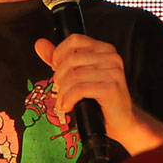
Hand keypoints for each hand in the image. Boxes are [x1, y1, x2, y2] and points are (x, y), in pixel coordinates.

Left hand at [33, 34, 162, 156]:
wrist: (122, 122)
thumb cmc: (100, 99)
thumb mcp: (78, 76)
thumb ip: (60, 59)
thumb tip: (40, 44)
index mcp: (105, 49)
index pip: (75, 40)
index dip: (59, 54)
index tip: (56, 69)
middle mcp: (112, 57)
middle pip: (71, 59)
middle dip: (59, 78)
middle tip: (60, 92)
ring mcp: (113, 72)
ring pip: (73, 76)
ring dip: (62, 93)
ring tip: (64, 102)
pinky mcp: (111, 88)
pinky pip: (79, 89)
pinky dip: (68, 99)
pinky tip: (68, 107)